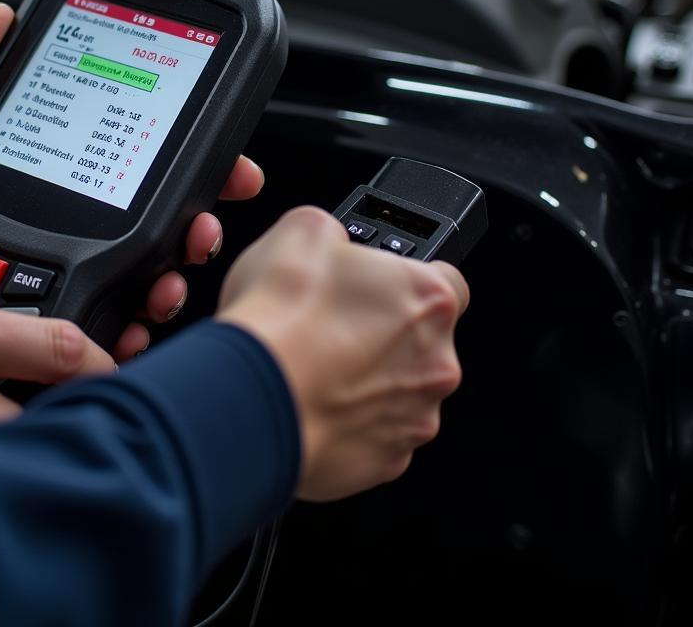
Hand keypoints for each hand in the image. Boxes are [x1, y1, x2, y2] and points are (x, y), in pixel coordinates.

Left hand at [0, 4, 263, 360]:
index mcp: (12, 158)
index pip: (109, 151)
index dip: (171, 156)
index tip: (219, 160)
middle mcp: (29, 211)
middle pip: (131, 220)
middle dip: (187, 223)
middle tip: (206, 225)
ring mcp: (19, 267)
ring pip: (115, 277)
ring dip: (162, 278)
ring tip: (174, 277)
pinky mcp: (2, 317)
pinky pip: (71, 325)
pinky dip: (113, 329)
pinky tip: (133, 326)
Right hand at [217, 207, 467, 501]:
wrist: (245, 399)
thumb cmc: (277, 321)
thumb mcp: (301, 229)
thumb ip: (334, 233)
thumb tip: (330, 242)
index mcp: (428, 298)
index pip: (447, 280)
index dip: (408, 279)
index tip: (378, 285)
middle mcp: (436, 362)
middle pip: (421, 341)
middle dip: (382, 334)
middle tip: (330, 326)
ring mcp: (414, 417)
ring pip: (399, 392)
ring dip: (366, 381)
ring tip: (312, 368)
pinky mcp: (387, 462)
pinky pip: (374, 435)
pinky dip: (348, 421)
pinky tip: (310, 403)